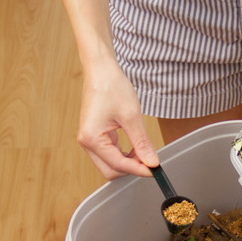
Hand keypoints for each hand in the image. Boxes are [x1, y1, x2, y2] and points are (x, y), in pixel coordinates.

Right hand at [77, 61, 159, 179]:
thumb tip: (151, 162)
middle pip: (110, 170)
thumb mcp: (132, 117)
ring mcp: (89, 139)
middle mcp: (86, 142)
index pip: (118, 165)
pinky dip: (123, 154)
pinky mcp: (94, 135)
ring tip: (144, 151)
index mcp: (92, 138)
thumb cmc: (112, 87)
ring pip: (110, 164)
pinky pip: (109, 154)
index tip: (154, 170)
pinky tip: (135, 147)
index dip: (138, 169)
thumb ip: (142, 143)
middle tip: (150, 161)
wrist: (101, 70)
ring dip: (128, 162)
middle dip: (131, 168)